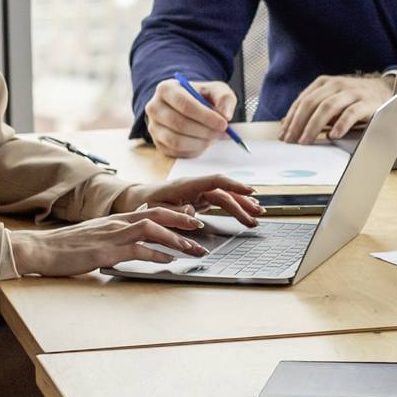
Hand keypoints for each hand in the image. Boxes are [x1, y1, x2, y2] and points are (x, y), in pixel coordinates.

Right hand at [8, 207, 214, 276]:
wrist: (39, 249)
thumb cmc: (66, 246)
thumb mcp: (97, 236)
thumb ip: (117, 236)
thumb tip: (136, 241)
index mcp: (117, 219)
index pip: (153, 210)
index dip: (176, 213)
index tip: (194, 220)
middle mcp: (117, 223)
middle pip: (159, 213)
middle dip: (184, 220)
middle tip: (203, 227)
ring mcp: (112, 236)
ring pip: (152, 229)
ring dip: (176, 239)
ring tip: (194, 248)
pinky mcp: (106, 252)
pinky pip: (137, 250)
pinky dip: (156, 255)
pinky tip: (168, 262)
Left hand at [124, 173, 261, 225]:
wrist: (138, 199)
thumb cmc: (146, 203)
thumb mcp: (157, 211)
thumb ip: (175, 212)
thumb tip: (194, 214)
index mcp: (187, 185)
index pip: (215, 181)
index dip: (234, 185)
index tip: (251, 191)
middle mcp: (196, 186)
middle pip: (225, 192)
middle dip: (243, 203)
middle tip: (258, 214)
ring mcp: (199, 192)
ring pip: (225, 197)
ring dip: (242, 205)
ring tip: (258, 215)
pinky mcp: (200, 199)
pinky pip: (221, 202)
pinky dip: (234, 207)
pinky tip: (245, 211)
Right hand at [144, 78, 236, 157]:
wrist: (189, 107)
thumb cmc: (201, 97)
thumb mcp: (216, 90)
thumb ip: (224, 98)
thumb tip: (225, 115)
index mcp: (166, 89)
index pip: (184, 104)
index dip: (205, 116)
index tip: (224, 124)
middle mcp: (154, 107)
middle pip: (179, 124)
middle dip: (205, 131)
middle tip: (223, 133)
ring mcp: (153, 127)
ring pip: (176, 141)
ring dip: (200, 142)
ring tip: (214, 137)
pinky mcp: (158, 143)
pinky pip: (176, 152)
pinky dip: (194, 150)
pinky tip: (204, 142)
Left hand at [279, 74, 392, 143]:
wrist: (383, 90)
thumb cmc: (352, 99)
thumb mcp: (330, 100)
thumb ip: (312, 110)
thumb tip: (287, 123)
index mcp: (324, 83)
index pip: (302, 101)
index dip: (291, 118)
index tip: (284, 135)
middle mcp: (337, 84)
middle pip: (312, 103)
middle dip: (299, 123)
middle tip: (292, 140)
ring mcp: (352, 92)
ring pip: (328, 107)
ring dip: (314, 126)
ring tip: (307, 140)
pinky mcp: (367, 102)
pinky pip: (352, 113)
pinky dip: (341, 124)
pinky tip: (334, 135)